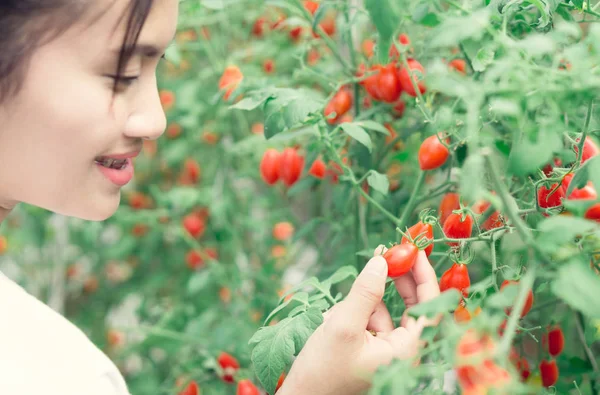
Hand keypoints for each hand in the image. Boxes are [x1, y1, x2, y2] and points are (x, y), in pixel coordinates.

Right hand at [278, 245, 439, 394]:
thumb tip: (381, 260)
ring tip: (344, 306)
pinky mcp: (373, 349)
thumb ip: (365, 292)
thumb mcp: (343, 325)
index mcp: (406, 352)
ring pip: (390, 310)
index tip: (415, 251)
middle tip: (392, 253)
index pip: (429, 308)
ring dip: (371, 299)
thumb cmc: (322, 371)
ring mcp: (388, 351)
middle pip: (413, 306)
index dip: (425, 277)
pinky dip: (360, 311)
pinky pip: (374, 320)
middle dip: (402, 280)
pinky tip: (339, 315)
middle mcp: (403, 352)